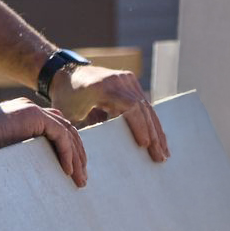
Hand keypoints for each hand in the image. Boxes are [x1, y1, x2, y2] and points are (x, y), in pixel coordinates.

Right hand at [0, 98, 87, 186]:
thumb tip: (32, 174)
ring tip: (79, 180)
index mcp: (24, 117)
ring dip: (76, 157)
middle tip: (81, 179)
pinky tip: (69, 171)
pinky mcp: (33, 116)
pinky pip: (60, 136)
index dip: (68, 150)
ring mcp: (33, 111)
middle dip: (77, 155)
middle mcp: (31, 110)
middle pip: (66, 130)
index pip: (56, 130)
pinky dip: (67, 154)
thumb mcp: (5, 152)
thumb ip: (22, 153)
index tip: (72, 172)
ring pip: (67, 133)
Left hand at [55, 64, 170, 162]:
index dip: (139, 126)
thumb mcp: (72, 116)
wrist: (65, 73)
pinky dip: (151, 123)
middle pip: (142, 109)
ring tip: (164, 152)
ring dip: (157, 131)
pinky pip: (145, 105)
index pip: (129, 107)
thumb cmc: (65, 99)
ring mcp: (127, 79)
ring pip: (147, 108)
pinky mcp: (131, 82)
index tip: (145, 145)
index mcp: (103, 87)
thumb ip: (89, 130)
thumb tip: (106, 152)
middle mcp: (118, 80)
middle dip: (153, 135)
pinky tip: (159, 139)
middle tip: (160, 156)